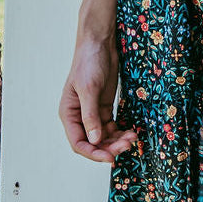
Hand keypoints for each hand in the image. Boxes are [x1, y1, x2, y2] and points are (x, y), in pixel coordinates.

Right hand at [59, 39, 137, 162]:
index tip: (110, 158)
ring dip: (117, 140)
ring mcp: (92, 112)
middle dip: (110, 147)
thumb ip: (91, 115)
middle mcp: (79, 116)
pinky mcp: (104, 107)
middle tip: (127, 145)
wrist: (100, 43)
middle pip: (93, 142)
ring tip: (132, 138)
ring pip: (104, 136)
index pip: (79, 142)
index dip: (93, 153)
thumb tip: (94, 140)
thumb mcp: (89, 89)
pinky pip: (111, 126)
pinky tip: (131, 131)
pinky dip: (120, 131)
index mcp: (69, 114)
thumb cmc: (89, 63)